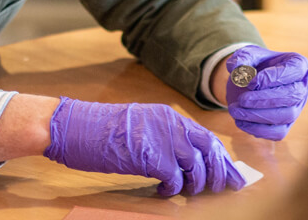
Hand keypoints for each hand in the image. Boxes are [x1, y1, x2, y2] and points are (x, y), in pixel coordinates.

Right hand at [43, 97, 244, 195]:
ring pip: (196, 167)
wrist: (77, 126)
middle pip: (210, 151)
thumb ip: (166, 135)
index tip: (230, 174)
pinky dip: (172, 190)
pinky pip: (175, 179)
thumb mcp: (142, 124)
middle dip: (220, 172)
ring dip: (196, 184)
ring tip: (186, 191)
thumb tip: (188, 157)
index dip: (221, 158)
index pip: (207, 137)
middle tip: (222, 189)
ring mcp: (163, 140)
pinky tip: (163, 192)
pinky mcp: (151, 157)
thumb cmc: (104, 129)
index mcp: (170, 116)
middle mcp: (172, 125)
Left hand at [225, 46, 307, 140]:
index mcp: (298, 65)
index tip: (250, 82)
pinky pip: (278, 133)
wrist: (252, 81)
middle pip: (292, 95)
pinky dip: (259, 129)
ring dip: (259, 115)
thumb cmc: (256, 64)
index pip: (294, 71)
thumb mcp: (249, 54)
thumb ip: (243, 56)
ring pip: (286, 115)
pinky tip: (240, 121)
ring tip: (235, 110)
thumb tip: (235, 68)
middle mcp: (302, 87)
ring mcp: (296, 108)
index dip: (273, 78)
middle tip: (241, 100)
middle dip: (264, 99)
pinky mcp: (287, 125)